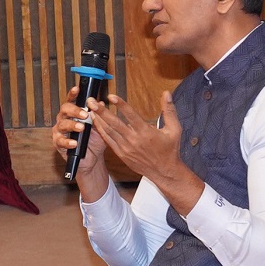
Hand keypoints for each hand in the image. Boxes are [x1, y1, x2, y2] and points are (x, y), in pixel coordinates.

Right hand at [50, 85, 108, 169]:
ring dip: (72, 125)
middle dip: (74, 111)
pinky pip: (60, 141)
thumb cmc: (94, 142)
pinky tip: (74, 143)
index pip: (72, 101)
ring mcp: (60, 131)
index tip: (77, 89)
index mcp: (74, 113)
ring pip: (62, 124)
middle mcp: (65, 120)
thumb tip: (100, 102)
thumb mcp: (100, 128)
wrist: (93, 160)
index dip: (73, 94)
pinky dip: (67, 142)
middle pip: (64, 110)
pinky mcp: (58, 144)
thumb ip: (99, 116)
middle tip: (85, 115)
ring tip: (81, 128)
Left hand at [90, 91, 204, 214]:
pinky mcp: (121, 154)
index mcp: (145, 132)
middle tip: (92, 101)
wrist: (164, 171)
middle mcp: (133, 139)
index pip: (130, 115)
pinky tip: (96, 122)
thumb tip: (166, 93)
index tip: (111, 96)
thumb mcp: (174, 129)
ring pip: (109, 131)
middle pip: (114, 123)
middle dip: (101, 111)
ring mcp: (126, 148)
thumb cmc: (170, 150)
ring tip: (90, 109)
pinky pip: (109, 141)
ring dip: (98, 120)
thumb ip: (169, 110)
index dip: (120, 104)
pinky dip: (101, 131)